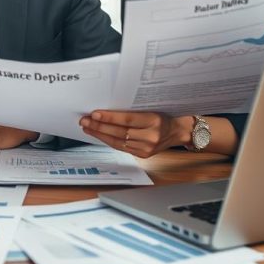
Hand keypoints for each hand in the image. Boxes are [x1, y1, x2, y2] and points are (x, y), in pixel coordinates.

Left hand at [79, 110, 194, 157]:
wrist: (178, 132)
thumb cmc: (164, 116)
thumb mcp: (152, 108)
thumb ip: (133, 111)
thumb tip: (107, 109)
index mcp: (154, 121)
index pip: (127, 119)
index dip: (109, 117)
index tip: (94, 113)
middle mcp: (151, 136)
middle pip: (120, 132)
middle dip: (100, 126)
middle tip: (85, 120)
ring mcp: (147, 147)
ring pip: (119, 142)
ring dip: (101, 135)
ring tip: (88, 128)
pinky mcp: (144, 155)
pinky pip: (122, 148)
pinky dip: (109, 141)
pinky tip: (100, 135)